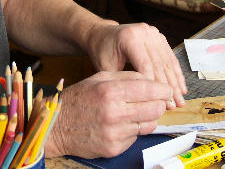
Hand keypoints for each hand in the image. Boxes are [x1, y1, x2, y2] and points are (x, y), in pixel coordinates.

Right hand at [46, 71, 171, 158]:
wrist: (57, 124)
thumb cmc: (78, 99)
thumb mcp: (98, 78)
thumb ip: (125, 77)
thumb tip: (149, 80)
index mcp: (109, 91)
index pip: (148, 89)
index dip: (162, 89)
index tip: (167, 88)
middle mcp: (114, 112)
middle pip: (155, 108)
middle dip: (159, 103)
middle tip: (156, 100)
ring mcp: (115, 132)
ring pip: (149, 124)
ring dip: (148, 117)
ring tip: (137, 110)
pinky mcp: (114, 147)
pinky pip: (136, 137)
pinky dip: (134, 129)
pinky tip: (123, 123)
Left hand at [86, 22, 186, 108]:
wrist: (101, 34)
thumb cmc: (102, 51)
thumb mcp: (106, 67)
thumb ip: (123, 82)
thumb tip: (143, 102)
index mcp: (129, 37)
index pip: (145, 65)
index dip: (154, 86)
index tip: (160, 103)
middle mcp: (143, 32)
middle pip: (159, 63)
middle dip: (167, 87)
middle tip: (174, 105)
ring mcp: (152, 32)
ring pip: (167, 61)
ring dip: (175, 82)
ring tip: (180, 100)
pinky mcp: (158, 36)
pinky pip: (169, 56)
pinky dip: (175, 72)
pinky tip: (180, 86)